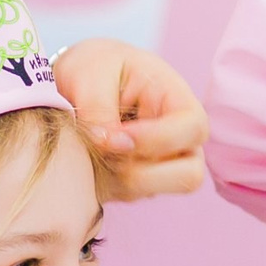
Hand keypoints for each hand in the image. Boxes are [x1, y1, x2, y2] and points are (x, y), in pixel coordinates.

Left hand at [54, 39, 207, 200]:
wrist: (72, 84)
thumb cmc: (92, 69)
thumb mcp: (90, 73)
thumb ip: (99, 107)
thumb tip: (112, 146)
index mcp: (178, 101)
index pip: (193, 129)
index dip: (158, 138)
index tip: (120, 133)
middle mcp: (179, 140)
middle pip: (188, 176)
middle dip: (141, 169)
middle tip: (104, 148)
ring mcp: (159, 167)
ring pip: (150, 191)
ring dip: (115, 176)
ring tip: (87, 147)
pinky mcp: (135, 184)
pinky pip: (124, 196)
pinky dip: (102, 182)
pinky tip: (85, 157)